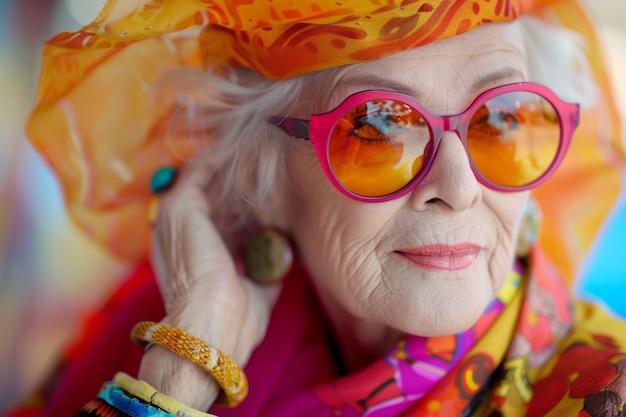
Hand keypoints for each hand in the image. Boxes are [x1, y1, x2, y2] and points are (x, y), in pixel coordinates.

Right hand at [138, 162, 280, 409]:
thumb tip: (281, 257)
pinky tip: (249, 148)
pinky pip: (199, 169)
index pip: (211, 215)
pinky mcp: (180, 205)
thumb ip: (264, 269)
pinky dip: (222, 157)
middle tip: (266, 159)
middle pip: (205, 191)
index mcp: (187, 253)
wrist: (213, 326)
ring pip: (201, 176)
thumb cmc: (233, 320)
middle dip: (234, 177)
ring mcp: (174, 216)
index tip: (265, 187)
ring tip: (260, 147)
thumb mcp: (256, 289)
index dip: (236, 200)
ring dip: (230, 162)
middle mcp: (175, 232)